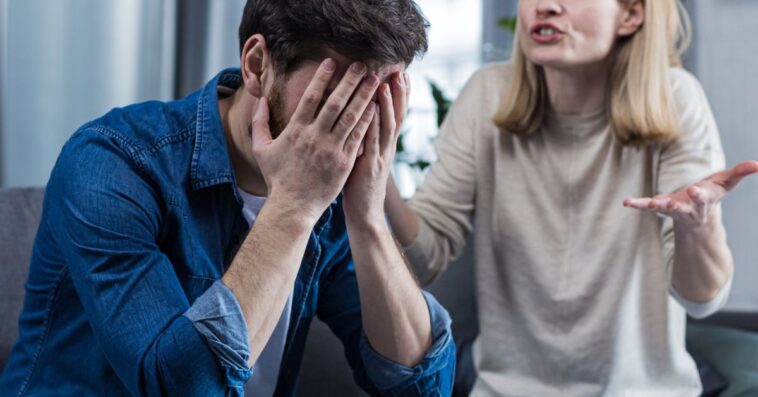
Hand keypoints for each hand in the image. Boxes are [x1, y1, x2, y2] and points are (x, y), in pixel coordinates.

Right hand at [251, 59, 379, 223]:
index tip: (331, 62)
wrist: (293, 207)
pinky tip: (376, 106)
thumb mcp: (261, 149)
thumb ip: (259, 123)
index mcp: (296, 131)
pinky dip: (367, 120)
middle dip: (349, 81)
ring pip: (351, 117)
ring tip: (373, 80)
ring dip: (364, 96)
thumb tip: (259, 100)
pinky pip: (358, 136)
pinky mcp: (345, 162)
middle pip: (335, 102)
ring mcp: (332, 150)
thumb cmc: (277, 179)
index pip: (310, 98)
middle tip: (361, 64)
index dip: (321, 78)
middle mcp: (315, 137)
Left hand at [343, 72, 409, 223]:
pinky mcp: (370, 166)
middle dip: (399, 93)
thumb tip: (360, 119)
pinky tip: (371, 110)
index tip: (402, 74)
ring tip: (385, 83)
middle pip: (397, 115)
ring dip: (387, 104)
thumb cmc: (360, 186)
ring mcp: (380, 156)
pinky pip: (372, 141)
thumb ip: (365, 139)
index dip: (400, 95)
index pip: (396, 114)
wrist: (365, 214)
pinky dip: (372, 124)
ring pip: (386, 126)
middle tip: (401, 70)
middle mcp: (386, 148)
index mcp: (385, 145)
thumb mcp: (365, 157)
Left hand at [624, 161, 757, 226]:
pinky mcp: (659, 206)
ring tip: (646, 204)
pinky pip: (646, 205)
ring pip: (663, 209)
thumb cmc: (712, 194)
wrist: (698, 215)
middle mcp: (687, 208)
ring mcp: (672, 209)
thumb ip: (740, 173)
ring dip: (655, 206)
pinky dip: (637, 204)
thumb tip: (757, 164)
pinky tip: (626, 202)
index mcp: (704, 201)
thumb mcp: (727, 183)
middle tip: (671, 203)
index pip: (703, 198)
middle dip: (678, 204)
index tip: (696, 189)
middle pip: (684, 207)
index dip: (700, 195)